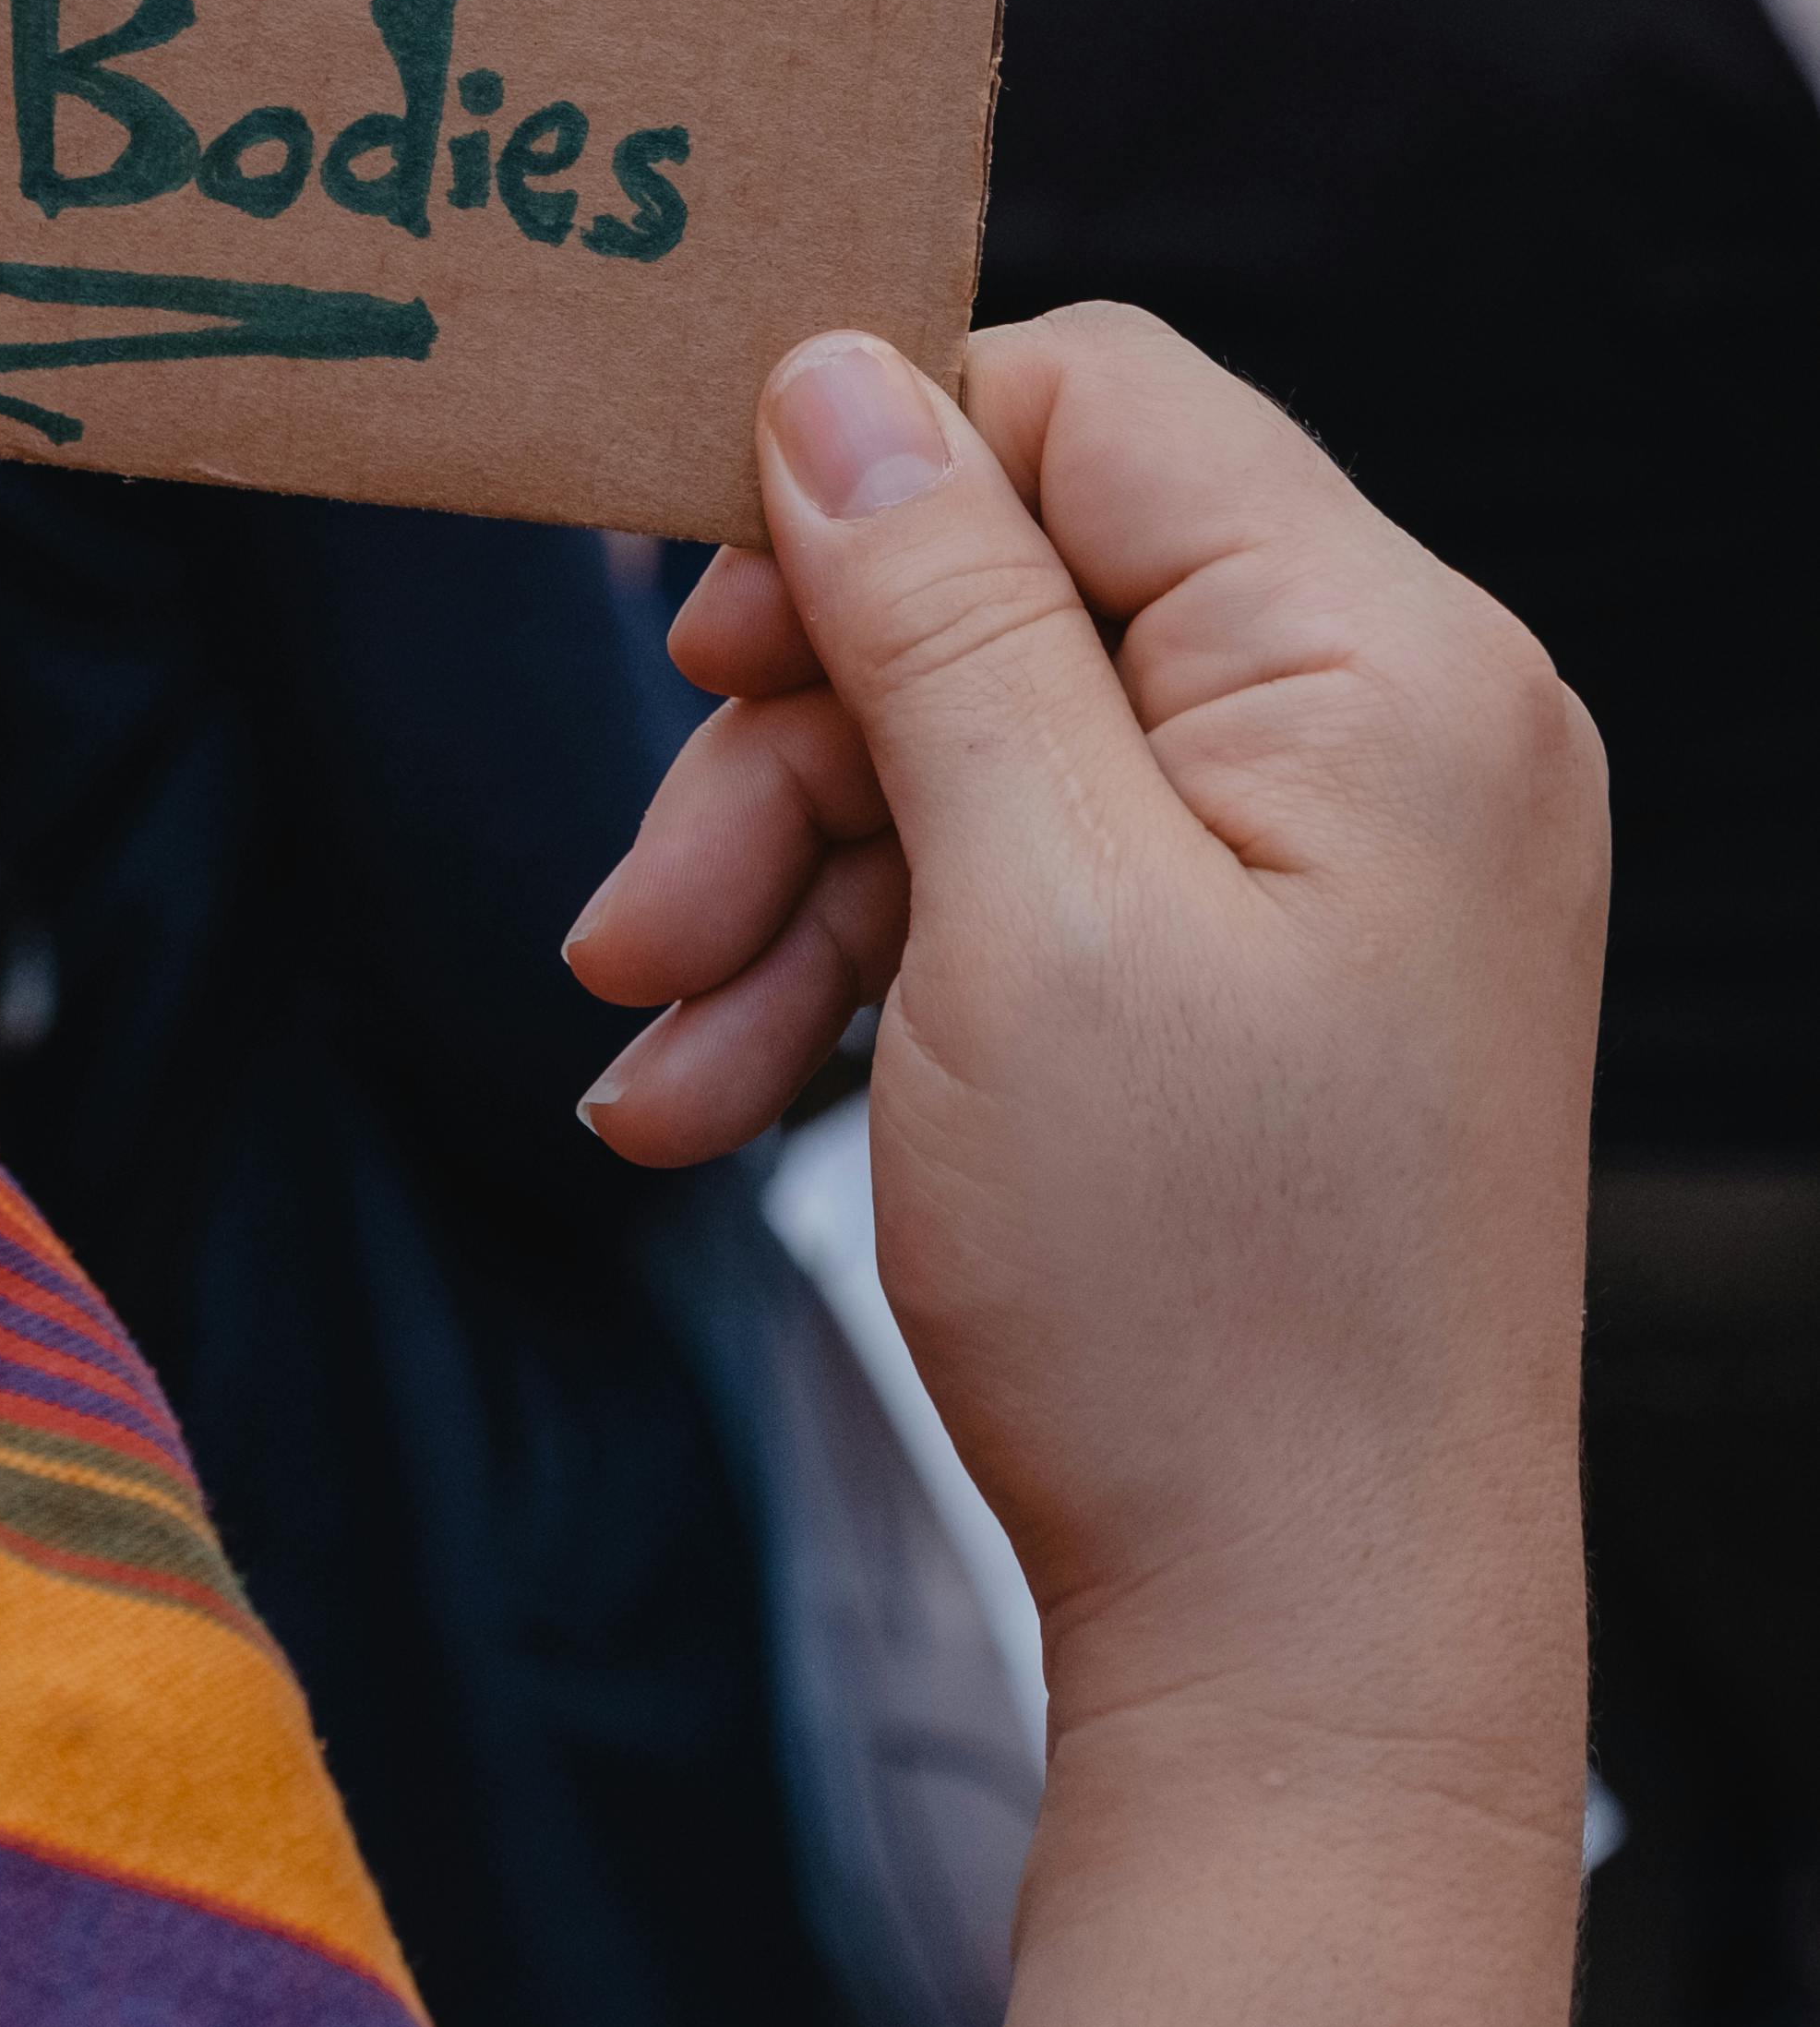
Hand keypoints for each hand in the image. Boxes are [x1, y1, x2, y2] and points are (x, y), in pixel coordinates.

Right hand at [565, 304, 1603, 1749]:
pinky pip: (1021, 890)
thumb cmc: (1195, 1305)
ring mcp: (1332, 864)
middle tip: (635, 919)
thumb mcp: (1022, 912)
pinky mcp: (1261, 981)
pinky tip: (707, 1108)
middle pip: (1006, 591)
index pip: (1093, 403)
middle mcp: (1391, 730)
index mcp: (1389, 663)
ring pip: (977, 753)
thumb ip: (937, 612)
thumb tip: (836, 367)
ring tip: (650, 1057)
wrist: (1310, 1660)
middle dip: (789, 750)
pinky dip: (857, 979)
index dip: (869, 480)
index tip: (704, 643)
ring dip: (783, 889)